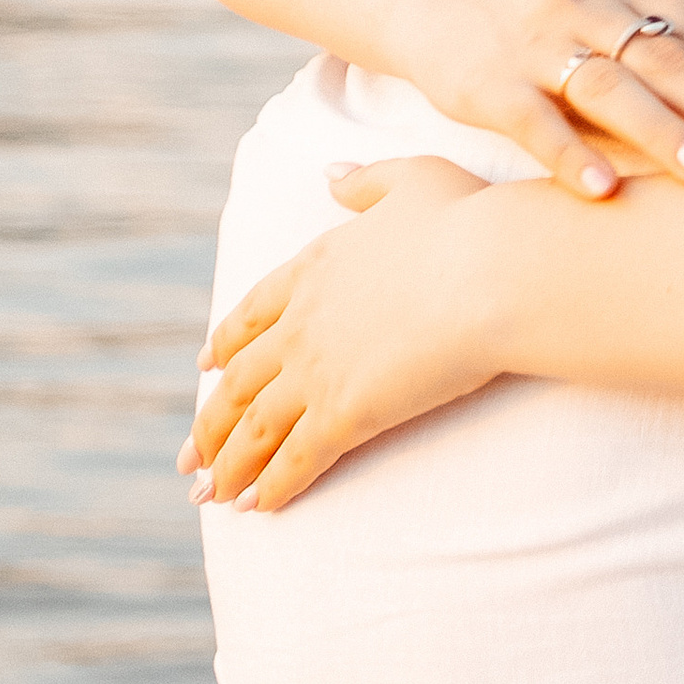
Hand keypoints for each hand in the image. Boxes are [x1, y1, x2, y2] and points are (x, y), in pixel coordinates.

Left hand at [179, 158, 508, 508]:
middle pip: (239, 381)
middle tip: (190, 458)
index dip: (225, 344)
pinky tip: (257, 508)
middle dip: (210, 424)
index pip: (251, 314)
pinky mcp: (345, 413)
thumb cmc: (467, 223)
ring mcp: (317, 370)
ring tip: (210, 495)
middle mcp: (302, 323)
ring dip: (230, 465)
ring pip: (255, 426)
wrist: (492, 271)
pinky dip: (272, 486)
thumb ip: (366, 180)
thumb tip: (331, 175)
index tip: (204, 366)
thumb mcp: (412, 180)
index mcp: (314, 268)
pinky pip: (297, 458)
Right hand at [408, 0, 683, 199]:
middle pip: (677, 60)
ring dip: (663, 130)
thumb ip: (679, 56)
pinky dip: (567, 153)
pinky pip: (533, 119)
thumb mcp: (619, 13)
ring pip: (612, 86)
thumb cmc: (555, 19)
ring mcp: (540, 42)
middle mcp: (595, 6)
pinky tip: (600, 189)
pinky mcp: (488, 81)